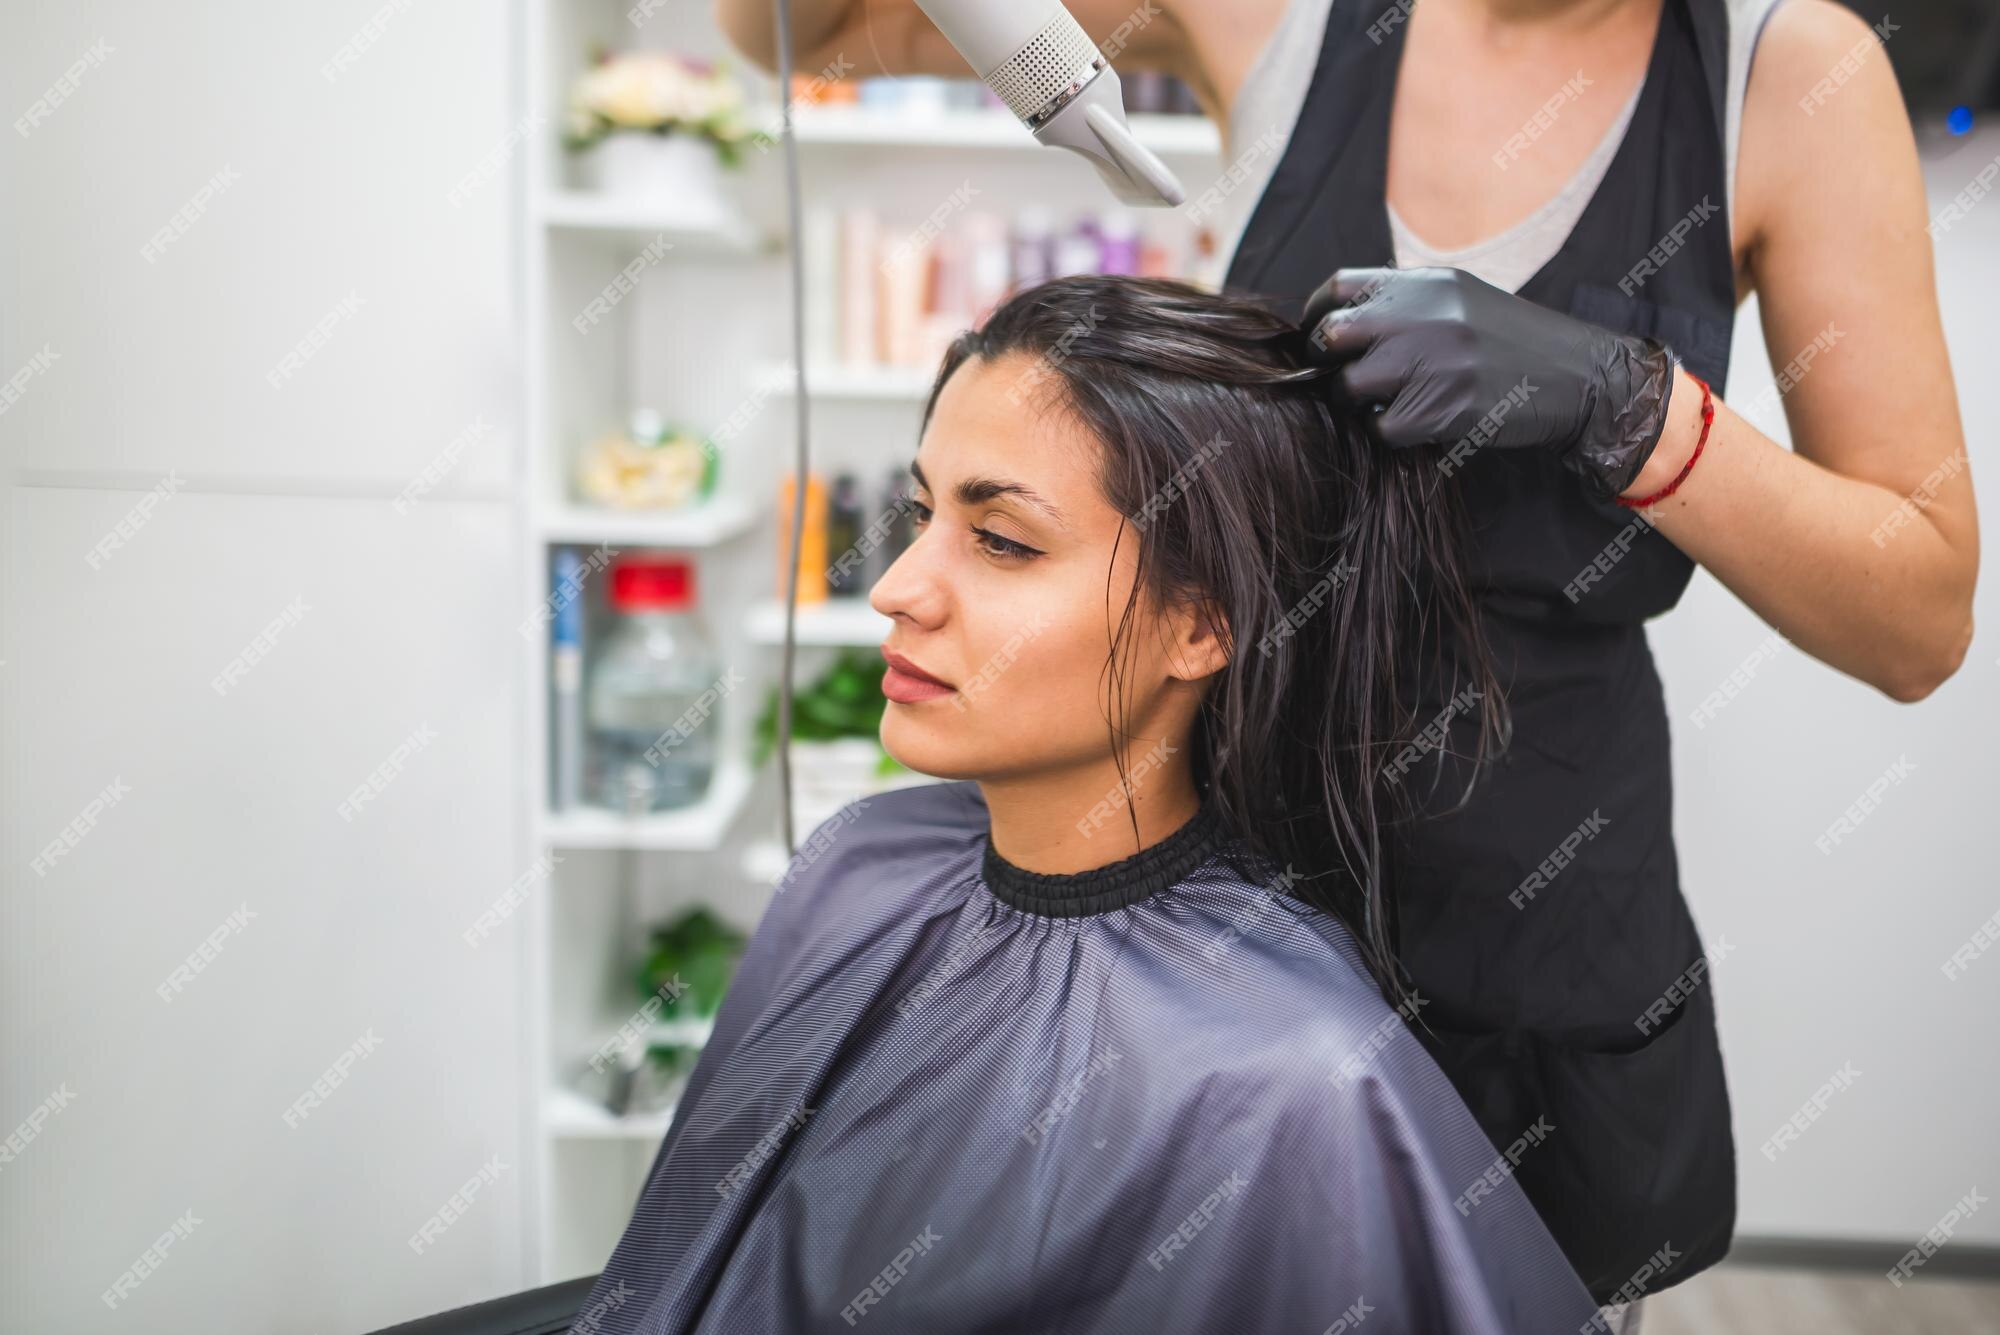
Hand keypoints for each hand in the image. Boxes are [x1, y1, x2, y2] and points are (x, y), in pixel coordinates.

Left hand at [1301, 266, 1679, 500]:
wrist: (1580, 376)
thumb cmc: (1513, 341)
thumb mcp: (1460, 298)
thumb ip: (1405, 303)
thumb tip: (1338, 323)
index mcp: (1425, 283)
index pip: (1339, 290)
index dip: (1316, 317)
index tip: (1316, 338)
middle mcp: (1423, 315)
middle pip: (1331, 337)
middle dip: (1323, 363)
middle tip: (1341, 378)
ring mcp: (1432, 361)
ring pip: (1349, 388)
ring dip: (1355, 402)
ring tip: (1384, 402)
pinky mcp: (1442, 408)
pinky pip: (1382, 428)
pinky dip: (1390, 431)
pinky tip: (1417, 422)